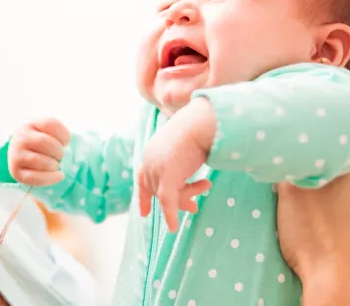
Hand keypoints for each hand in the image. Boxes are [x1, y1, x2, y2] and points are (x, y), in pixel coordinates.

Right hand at [7, 118, 70, 186]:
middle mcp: (19, 137)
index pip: (50, 124)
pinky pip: (33, 177)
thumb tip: (69, 148)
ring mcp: (15, 155)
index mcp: (30, 124)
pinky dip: (50, 178)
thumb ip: (58, 134)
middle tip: (60, 156)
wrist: (23, 156)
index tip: (65, 142)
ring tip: (56, 165)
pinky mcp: (15, 171)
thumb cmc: (41, 144)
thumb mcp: (49, 133)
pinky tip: (59, 176)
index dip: (64, 134)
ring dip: (53, 165)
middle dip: (58, 151)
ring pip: (38, 160)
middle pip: (44, 142)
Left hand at [138, 98, 215, 231]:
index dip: (144, 196)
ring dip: (188, 196)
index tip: (144, 213)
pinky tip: (173, 228)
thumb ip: (183, 164)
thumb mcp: (186, 150)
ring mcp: (156, 168)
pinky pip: (168, 201)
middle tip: (194, 209)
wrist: (202, 121)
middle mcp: (149, 160)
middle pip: (158, 190)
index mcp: (151, 151)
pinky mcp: (167, 176)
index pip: (142, 178)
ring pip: (167, 195)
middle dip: (177, 200)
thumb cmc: (200, 129)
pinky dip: (170, 215)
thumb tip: (193, 176)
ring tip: (207, 185)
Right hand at [276, 122, 349, 305]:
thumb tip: (285, 146)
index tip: (321, 124)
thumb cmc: (316, 239)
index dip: (340, 118)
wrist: (342, 290)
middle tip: (316, 160)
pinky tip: (340, 215)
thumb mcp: (290, 191)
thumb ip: (292, 161)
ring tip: (326, 193)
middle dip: (345, 151)